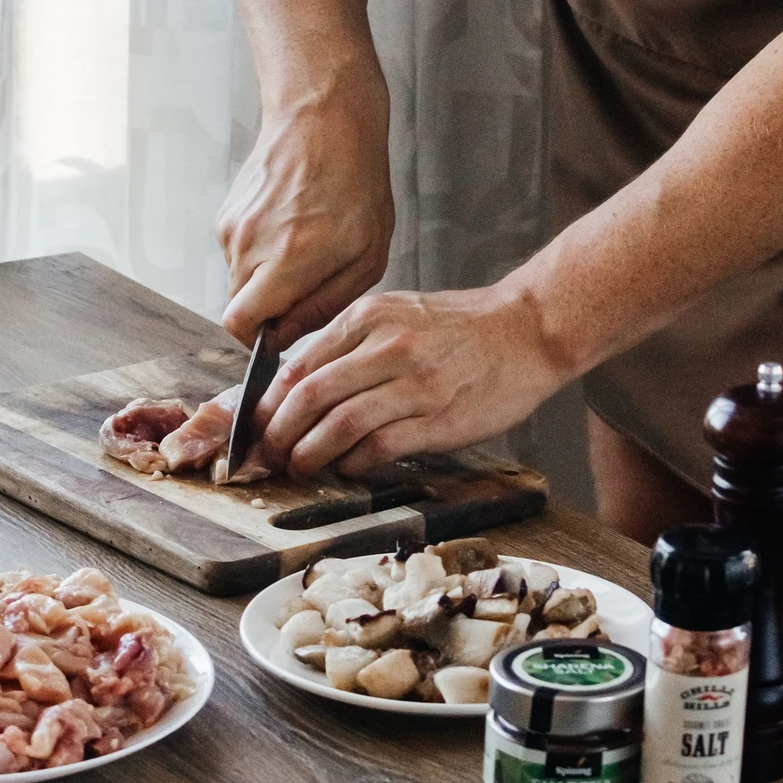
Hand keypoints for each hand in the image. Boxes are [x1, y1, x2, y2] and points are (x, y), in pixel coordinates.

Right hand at [217, 77, 394, 348]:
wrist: (323, 118)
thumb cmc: (355, 181)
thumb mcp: (365, 255)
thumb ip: (324, 305)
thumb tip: (287, 335)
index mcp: (286, 260)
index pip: (239, 325)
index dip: (260, 340)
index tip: (282, 333)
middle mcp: (249, 245)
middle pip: (239, 307)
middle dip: (268, 309)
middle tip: (306, 284)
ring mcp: (232, 227)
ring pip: (239, 279)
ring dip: (267, 277)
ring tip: (304, 245)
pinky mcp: (226, 213)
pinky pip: (238, 252)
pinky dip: (261, 251)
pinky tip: (290, 225)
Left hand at [253, 285, 567, 476]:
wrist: (527, 330)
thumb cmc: (459, 328)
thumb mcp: (396, 314)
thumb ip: (348, 344)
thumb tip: (295, 383)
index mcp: (368, 317)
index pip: (297, 365)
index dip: (267, 404)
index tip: (255, 428)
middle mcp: (387, 345)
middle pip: (310, 396)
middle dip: (280, 433)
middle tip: (270, 455)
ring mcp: (415, 382)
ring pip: (340, 424)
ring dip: (311, 453)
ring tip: (301, 467)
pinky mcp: (439, 417)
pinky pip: (381, 446)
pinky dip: (354, 463)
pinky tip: (348, 468)